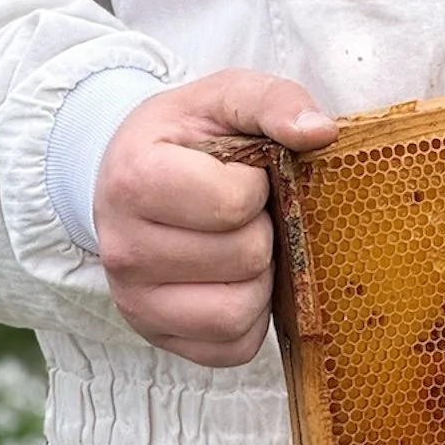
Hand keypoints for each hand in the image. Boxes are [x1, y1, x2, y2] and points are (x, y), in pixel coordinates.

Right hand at [93, 71, 335, 366]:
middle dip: (263, 228)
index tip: (241, 171)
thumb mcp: (225, 96)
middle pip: (245, 258)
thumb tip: (321, 132)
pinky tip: (236, 277)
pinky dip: (251, 316)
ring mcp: (135, 302)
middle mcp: (123, 250)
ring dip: (261, 276)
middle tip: (244, 209)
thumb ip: (274, 101)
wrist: (128, 171)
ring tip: (242, 241)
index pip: (233, 204)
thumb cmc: (185, 135)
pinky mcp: (155, 337)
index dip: (256, 184)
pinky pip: (232, 348)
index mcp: (135, 180)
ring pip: (238, 313)